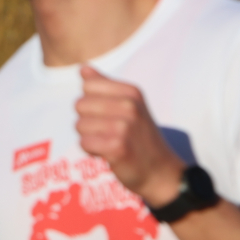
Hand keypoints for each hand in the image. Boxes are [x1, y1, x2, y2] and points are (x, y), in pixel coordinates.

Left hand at [75, 66, 185, 206]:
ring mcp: (124, 126)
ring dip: (89, 137)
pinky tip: (108, 153)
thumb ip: (104, 86)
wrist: (160, 171)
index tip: (108, 115)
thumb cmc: (139, 137)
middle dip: (87, 121)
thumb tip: (83, 67)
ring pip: (79, 125)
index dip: (91, 103)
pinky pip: (84, 142)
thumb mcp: (129, 105)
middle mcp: (129, 106)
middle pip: (80, 105)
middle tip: (108, 132)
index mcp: (131, 92)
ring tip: (109, 143)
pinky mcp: (117, 147)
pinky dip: (91, 151)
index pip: (87, 86)